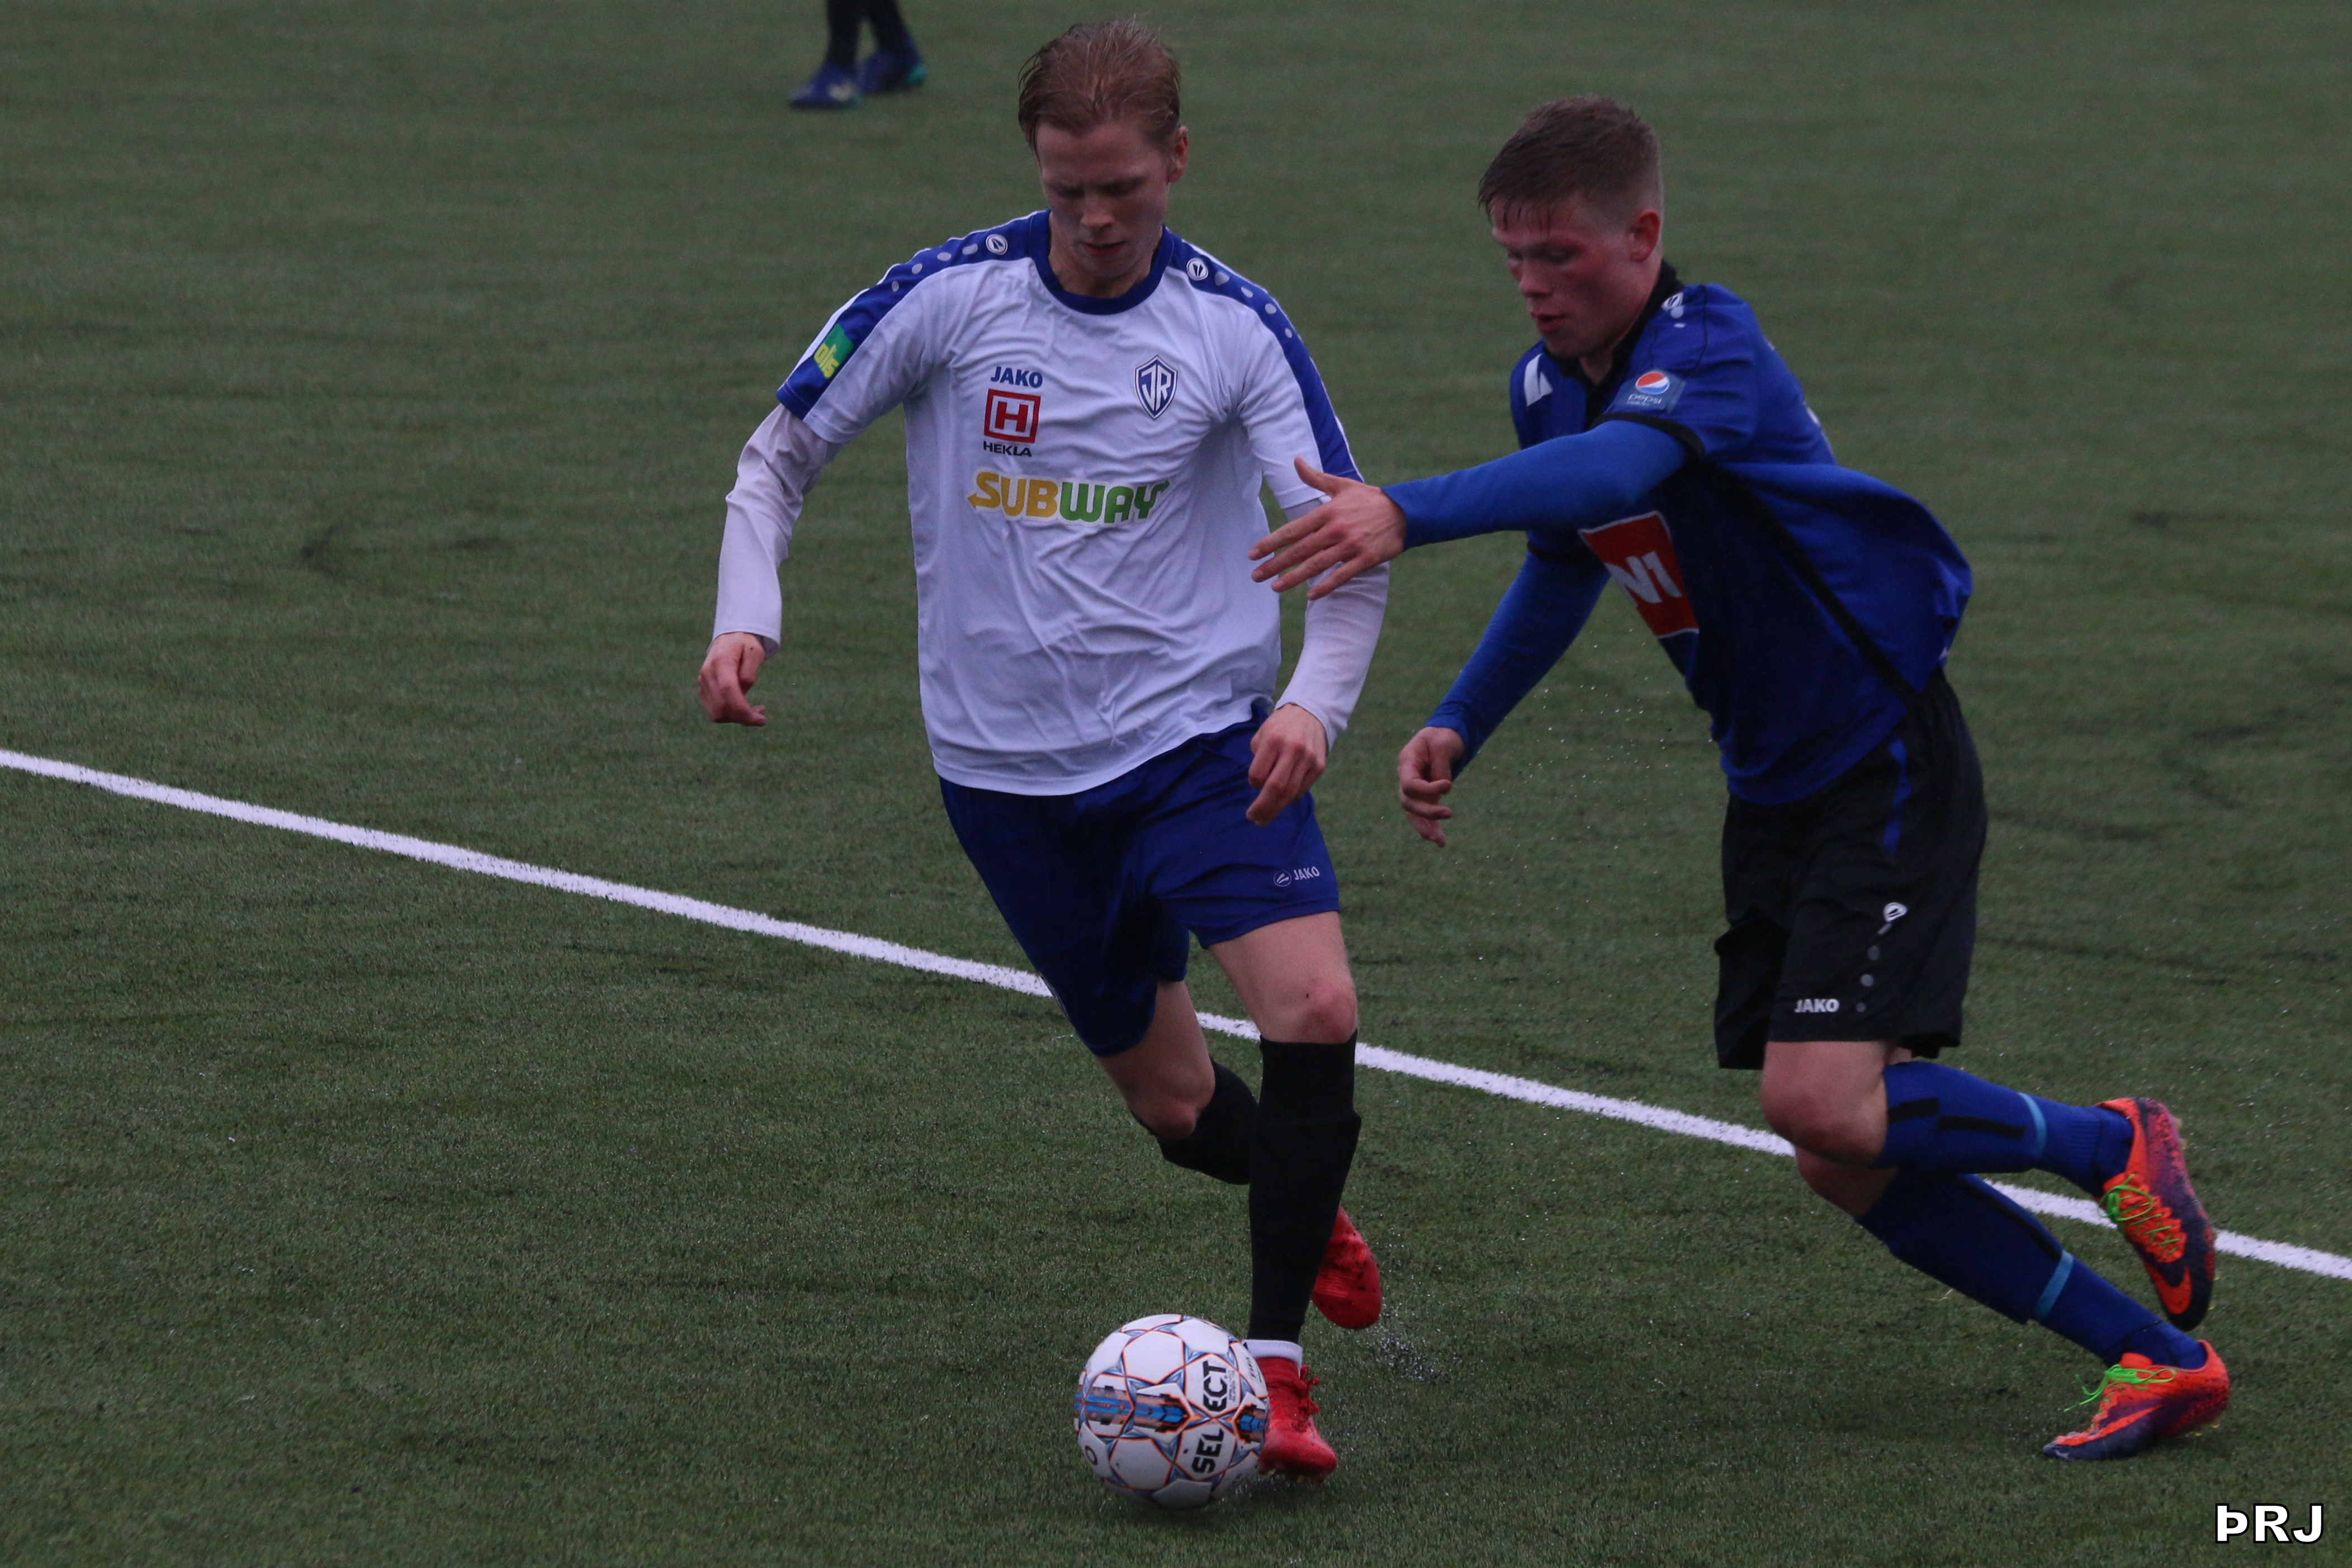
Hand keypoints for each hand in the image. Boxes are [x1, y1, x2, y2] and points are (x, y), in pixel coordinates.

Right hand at [699, 632, 769, 725]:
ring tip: (756, 712)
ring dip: (737, 719)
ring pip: (717, 713)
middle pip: (721, 707)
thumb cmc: (745, 644)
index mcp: (721, 662)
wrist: (728, 638)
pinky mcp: (704, 690)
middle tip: (762, 718)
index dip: (743, 709)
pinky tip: (745, 710)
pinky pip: (715, 711)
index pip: (728, 690)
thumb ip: (750, 671)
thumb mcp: (755, 652)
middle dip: (743, 718)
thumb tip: (743, 691)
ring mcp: (703, 683)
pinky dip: (730, 716)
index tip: (761, 720)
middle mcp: (708, 674)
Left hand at [1246, 703, 1328, 825]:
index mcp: (1274, 739)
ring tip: (1264, 818)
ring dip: (1276, 809)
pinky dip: (1290, 799)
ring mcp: (1309, 760)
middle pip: (1276, 787)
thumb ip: (1259, 757)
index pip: (1259, 773)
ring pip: (1291, 793)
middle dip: (1263, 807)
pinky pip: (1302, 790)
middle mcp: (1293, 750)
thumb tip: (1258, 784)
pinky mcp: (1319, 767)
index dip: (1253, 783)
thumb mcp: (1263, 733)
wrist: (1310, 713)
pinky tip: (1282, 803)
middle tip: (1254, 819)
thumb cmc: (1280, 725)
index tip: (1253, 784)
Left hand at [1248, 458, 1406, 598]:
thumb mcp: (1342, 486)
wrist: (1406, 511)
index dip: (1271, 543)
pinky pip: (1342, 576)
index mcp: (1328, 512)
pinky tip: (1310, 595)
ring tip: (1275, 587)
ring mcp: (1351, 546)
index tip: (1254, 553)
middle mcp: (1336, 530)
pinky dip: (1326, 586)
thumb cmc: (1370, 499)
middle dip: (1275, 564)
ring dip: (1294, 578)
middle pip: (1300, 550)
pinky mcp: (1365, 559)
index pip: (1293, 530)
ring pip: (1317, 565)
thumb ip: (1316, 478)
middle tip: (1256, 576)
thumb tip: (1295, 461)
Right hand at [1397, 725, 1464, 845]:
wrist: (1445, 737)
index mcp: (1407, 762)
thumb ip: (1440, 766)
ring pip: (1414, 814)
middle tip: (1450, 813)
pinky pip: (1424, 816)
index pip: (1409, 784)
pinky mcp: (1426, 797)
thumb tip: (1443, 793)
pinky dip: (1431, 828)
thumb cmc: (1443, 736)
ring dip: (1426, 829)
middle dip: (1427, 812)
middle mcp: (1407, 778)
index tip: (1449, 785)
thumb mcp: (1443, 743)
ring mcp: (1415, 789)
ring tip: (1441, 841)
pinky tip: (1441, 841)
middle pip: (1408, 803)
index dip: (1427, 789)